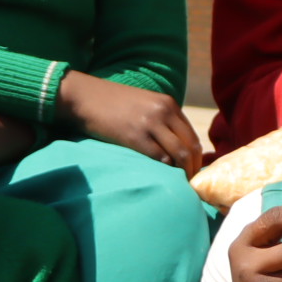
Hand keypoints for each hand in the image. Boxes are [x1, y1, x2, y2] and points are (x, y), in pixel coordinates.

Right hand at [58, 70, 202, 172]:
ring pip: (180, 154)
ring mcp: (150, 123)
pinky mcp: (135, 136)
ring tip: (179, 185)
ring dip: (183, 172)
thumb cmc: (110, 104)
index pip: (192, 136)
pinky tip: (163, 179)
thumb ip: (160, 120)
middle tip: (189, 184)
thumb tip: (173, 146)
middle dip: (194, 168)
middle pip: (191, 146)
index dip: (196, 157)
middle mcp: (164, 112)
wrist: (84, 96)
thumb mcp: (143, 104)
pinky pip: (160, 158)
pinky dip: (166, 171)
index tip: (192, 172)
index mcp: (168, 104)